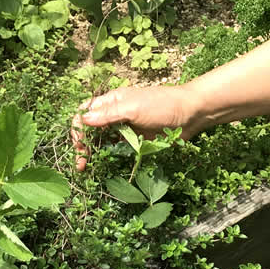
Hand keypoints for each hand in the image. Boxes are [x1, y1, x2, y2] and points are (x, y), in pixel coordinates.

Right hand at [70, 83, 199, 170]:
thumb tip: (84, 120)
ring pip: (102, 140)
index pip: (85, 112)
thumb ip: (109, 115)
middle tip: (81, 162)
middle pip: (90, 129)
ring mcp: (125, 128)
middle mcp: (115, 114)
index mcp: (112, 101)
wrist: (190, 114)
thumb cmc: (162, 105)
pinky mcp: (135, 141)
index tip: (79, 144)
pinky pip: (117, 149)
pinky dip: (108, 156)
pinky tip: (103, 165)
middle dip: (82, 144)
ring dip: (93, 153)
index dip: (78, 128)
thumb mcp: (133, 108)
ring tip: (86, 167)